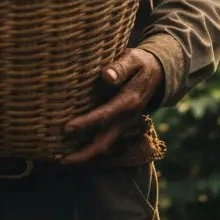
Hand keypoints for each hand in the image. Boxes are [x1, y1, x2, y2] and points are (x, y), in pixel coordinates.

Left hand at [60, 48, 163, 164]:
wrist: (158, 73)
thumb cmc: (140, 63)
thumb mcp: (133, 59)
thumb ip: (120, 67)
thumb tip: (106, 75)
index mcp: (129, 101)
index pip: (105, 116)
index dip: (86, 123)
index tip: (67, 128)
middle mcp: (127, 118)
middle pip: (105, 142)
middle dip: (83, 154)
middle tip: (60, 160)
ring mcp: (125, 124)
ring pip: (105, 146)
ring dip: (85, 155)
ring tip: (61, 159)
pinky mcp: (122, 125)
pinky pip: (106, 141)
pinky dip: (91, 148)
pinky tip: (73, 149)